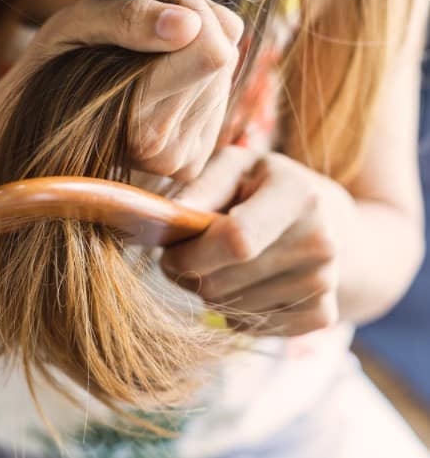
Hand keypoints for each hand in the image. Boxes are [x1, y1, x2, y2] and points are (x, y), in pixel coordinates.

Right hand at [0, 0, 243, 180]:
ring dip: (192, 58)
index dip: (189, 15)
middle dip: (192, 35)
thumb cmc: (53, 68)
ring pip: (223, 79)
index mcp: (133, 114)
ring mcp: (176, 162)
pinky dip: (195, 85)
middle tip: (145, 41)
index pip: (211, 52)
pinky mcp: (188, 165)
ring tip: (144, 67)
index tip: (156, 12)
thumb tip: (188, 25)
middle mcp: (159, 148)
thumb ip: (128, 19)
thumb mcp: (76, 24)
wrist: (36, 129)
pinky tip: (158, 89)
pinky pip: (220, 103)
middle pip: (222, 60)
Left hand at [161, 146, 356, 336]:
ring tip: (217, 265)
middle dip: (188, 275)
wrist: (326, 220)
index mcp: (297, 195)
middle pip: (223, 282)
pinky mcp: (321, 314)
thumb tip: (171, 216)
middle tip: (183, 257)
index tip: (169, 250)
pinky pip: (250, 328)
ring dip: (208, 293)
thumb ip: (201, 187)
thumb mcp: (235, 168)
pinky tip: (243, 284)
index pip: (236, 240)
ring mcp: (324, 282)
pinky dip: (234, 313)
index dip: (190, 253)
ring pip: (230, 309)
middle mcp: (319, 241)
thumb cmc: (262, 187)